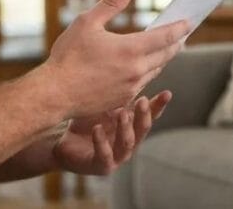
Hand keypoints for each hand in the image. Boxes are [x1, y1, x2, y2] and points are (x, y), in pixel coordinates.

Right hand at [42, 0, 188, 118]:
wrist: (54, 94)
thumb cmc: (68, 56)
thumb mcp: (87, 22)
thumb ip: (112, 3)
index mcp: (131, 49)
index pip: (165, 37)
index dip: (179, 28)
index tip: (189, 22)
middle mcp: (136, 70)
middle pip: (166, 55)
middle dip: (176, 43)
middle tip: (182, 34)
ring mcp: (131, 87)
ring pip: (156, 70)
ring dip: (163, 58)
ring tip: (166, 48)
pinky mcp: (123, 99)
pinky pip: (143, 83)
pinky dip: (148, 72)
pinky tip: (143, 67)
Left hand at [51, 92, 172, 174]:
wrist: (65, 144)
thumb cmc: (88, 122)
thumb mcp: (105, 105)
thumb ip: (120, 94)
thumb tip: (130, 67)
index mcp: (132, 126)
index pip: (151, 115)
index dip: (159, 105)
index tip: (167, 93)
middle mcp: (129, 142)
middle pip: (142, 129)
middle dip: (143, 115)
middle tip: (142, 101)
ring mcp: (117, 156)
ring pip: (126, 143)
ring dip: (125, 128)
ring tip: (121, 113)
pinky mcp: (101, 165)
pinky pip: (103, 154)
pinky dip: (101, 141)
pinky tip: (97, 128)